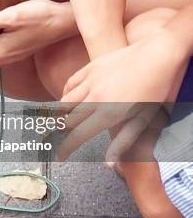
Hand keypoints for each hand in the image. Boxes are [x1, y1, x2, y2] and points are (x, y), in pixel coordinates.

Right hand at [58, 28, 189, 161]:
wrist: (157, 53)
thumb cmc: (156, 88)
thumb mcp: (144, 119)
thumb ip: (124, 142)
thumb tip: (109, 164)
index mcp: (108, 113)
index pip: (78, 136)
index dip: (65, 148)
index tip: (59, 156)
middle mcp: (94, 98)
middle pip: (67, 120)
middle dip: (62, 132)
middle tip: (60, 139)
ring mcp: (90, 81)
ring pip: (64, 101)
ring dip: (61, 114)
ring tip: (61, 122)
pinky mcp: (89, 68)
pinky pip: (70, 83)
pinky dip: (65, 94)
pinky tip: (67, 99)